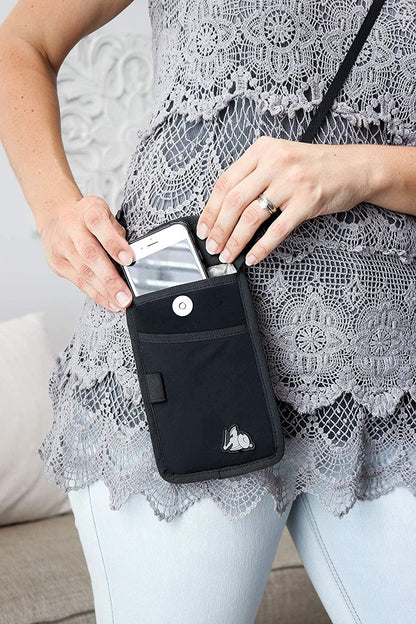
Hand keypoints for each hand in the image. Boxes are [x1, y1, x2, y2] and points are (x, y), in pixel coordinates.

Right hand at [36, 195, 132, 311]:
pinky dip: (96, 294)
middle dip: (110, 279)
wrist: (55, 214)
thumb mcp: (105, 213)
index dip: (114, 243)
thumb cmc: (86, 216)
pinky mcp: (57, 263)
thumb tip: (133, 257)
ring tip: (120, 303)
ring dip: (105, 291)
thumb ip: (118, 233)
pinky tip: (109, 302)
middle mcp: (71, 228)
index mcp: (88, 210)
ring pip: (84, 272)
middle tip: (125, 296)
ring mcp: (61, 246)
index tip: (129, 259)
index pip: (99, 225)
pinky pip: (78, 282)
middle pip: (90, 255)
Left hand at [196, 137, 369, 264]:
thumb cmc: (314, 167)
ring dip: (236, 240)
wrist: (354, 168)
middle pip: (234, 200)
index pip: (225, 182)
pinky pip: (278, 229)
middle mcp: (275, 162)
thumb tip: (224, 211)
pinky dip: (262, 247)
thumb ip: (254, 176)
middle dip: (219, 229)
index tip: (203, 228)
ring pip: (252, 216)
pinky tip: (253, 257)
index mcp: (262, 150)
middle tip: (213, 247)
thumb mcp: (279, 158)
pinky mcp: (308, 200)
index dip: (210, 209)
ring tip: (229, 254)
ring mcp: (292, 181)